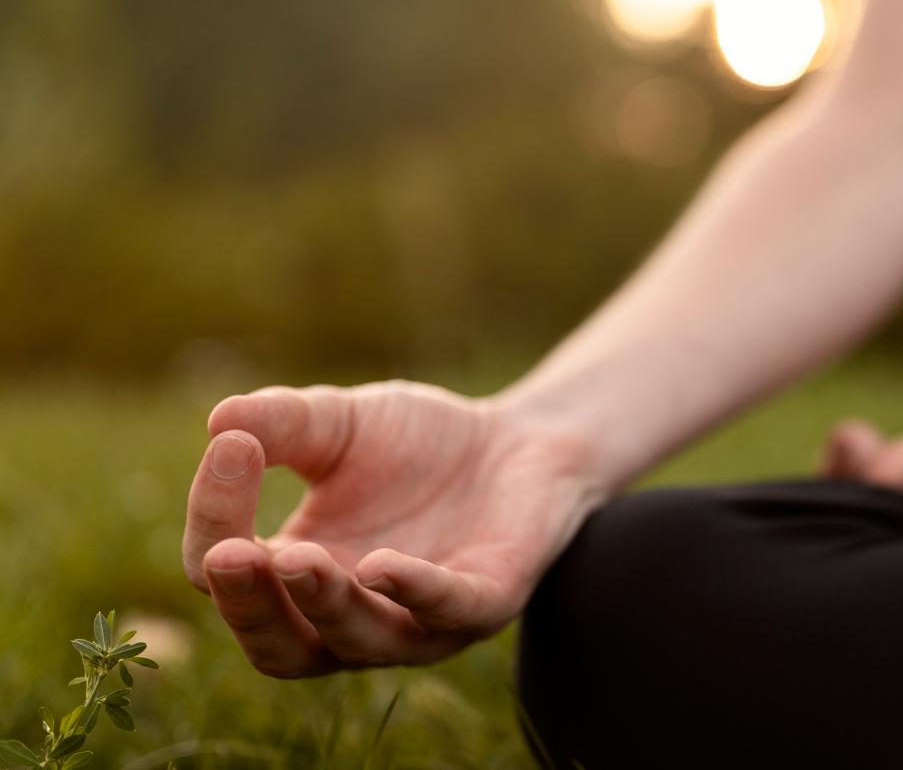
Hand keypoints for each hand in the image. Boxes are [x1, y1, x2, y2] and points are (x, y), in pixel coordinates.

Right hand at [182, 381, 601, 677]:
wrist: (520, 440)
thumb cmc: (417, 443)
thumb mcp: (341, 422)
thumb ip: (284, 423)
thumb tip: (220, 421)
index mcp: (295, 576)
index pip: (228, 576)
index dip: (214, 520)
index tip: (229, 447)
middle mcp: (350, 617)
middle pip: (280, 648)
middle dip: (250, 604)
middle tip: (231, 555)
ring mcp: (421, 621)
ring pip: (356, 642)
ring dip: (322, 604)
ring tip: (297, 557)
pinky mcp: (487, 604)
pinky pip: (447, 614)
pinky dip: (414, 594)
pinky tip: (382, 566)